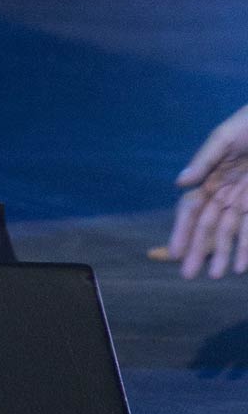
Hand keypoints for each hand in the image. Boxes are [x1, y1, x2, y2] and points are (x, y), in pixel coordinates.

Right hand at [167, 104, 247, 277]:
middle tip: (187, 274)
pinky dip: (246, 248)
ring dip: (222, 254)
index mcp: (209, 176)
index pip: (190, 208)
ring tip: (216, 275)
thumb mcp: (224, 137)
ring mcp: (242, 198)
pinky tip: (241, 266)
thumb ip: (204, 160)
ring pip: (229, 232)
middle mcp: (223, 191)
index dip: (181, 229)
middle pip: (207, 225)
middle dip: (197, 248)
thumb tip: (180, 183)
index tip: (174, 251)